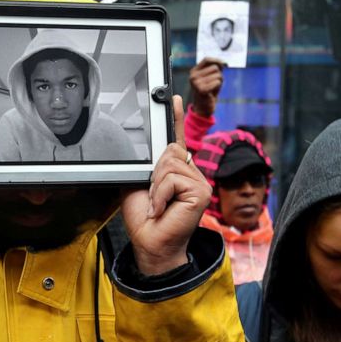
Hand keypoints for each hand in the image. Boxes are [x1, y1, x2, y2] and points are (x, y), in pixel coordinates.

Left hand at [121, 96, 211, 274]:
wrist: (150, 243)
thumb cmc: (145, 219)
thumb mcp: (139, 184)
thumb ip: (146, 166)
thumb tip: (147, 149)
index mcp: (177, 171)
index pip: (177, 141)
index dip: (176, 119)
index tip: (172, 98)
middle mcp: (192, 174)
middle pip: (170, 151)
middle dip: (154, 173)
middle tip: (152, 196)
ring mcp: (199, 183)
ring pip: (170, 164)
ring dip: (155, 186)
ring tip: (156, 204)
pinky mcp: (201, 191)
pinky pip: (172, 178)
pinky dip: (160, 194)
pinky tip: (162, 209)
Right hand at [189, 58, 223, 116]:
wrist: (203, 108)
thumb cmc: (209, 92)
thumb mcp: (211, 78)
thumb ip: (216, 68)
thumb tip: (224, 63)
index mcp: (194, 72)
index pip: (207, 59)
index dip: (217, 60)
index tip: (224, 65)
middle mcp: (193, 76)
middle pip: (215, 68)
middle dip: (219, 75)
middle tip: (214, 85)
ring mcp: (196, 83)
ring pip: (218, 75)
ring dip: (220, 82)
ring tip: (213, 89)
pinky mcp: (202, 90)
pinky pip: (217, 82)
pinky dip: (218, 87)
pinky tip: (213, 93)